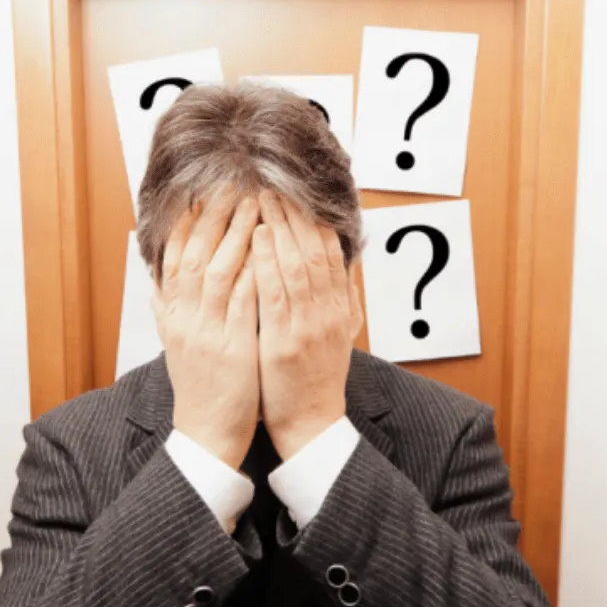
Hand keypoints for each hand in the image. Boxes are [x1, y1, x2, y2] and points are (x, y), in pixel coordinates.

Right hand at [155, 191, 260, 468]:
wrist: (206, 434)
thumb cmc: (198, 389)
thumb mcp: (175, 346)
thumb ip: (167, 312)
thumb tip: (157, 283)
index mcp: (172, 317)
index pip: (174, 259)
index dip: (184, 224)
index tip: (197, 195)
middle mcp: (185, 320)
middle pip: (196, 256)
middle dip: (213, 217)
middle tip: (230, 186)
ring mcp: (209, 333)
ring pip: (220, 271)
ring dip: (236, 234)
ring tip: (252, 204)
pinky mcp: (235, 348)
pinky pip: (245, 302)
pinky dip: (254, 271)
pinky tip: (267, 248)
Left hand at [252, 190, 363, 459]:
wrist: (312, 425)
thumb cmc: (316, 380)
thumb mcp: (338, 335)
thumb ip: (343, 298)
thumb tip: (347, 264)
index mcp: (340, 308)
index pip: (331, 251)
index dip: (315, 217)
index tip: (298, 190)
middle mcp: (329, 312)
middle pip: (316, 249)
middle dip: (296, 212)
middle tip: (276, 181)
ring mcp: (309, 326)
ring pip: (299, 263)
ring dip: (281, 225)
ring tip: (263, 196)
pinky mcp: (285, 341)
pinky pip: (277, 293)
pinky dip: (269, 261)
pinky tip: (260, 236)